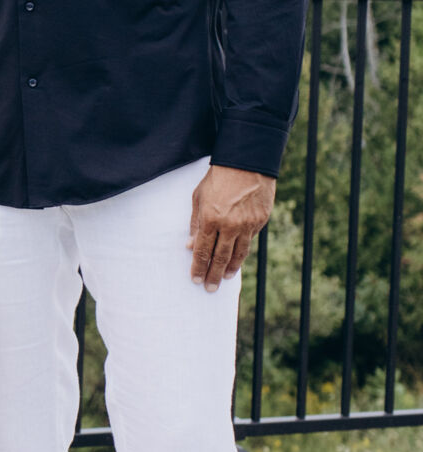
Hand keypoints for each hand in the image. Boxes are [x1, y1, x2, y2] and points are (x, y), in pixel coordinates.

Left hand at [188, 165, 274, 290]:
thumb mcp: (199, 197)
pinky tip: (237, 258)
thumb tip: (191, 245)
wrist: (247, 163)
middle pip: (220, 257)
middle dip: (213, 275)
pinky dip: (242, 252)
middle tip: (210, 288)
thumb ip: (195, 223)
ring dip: (230, 268)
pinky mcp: (260, 221)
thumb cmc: (218, 178)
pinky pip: (249, 241)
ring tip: (225, 278)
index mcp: (211, 218)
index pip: (203, 251)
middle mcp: (230, 225)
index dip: (198, 267)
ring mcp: (247, 224)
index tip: (195, 279)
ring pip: (239, 254)